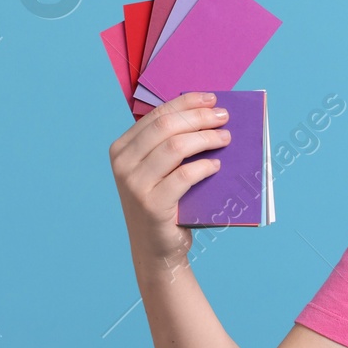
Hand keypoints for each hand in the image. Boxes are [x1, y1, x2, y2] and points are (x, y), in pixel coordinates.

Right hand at [108, 91, 230, 277]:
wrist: (156, 248)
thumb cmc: (164, 203)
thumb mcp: (158, 170)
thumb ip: (170, 144)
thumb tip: (207, 113)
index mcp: (121, 148)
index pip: (157, 115)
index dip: (187, 103)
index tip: (212, 99)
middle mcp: (123, 164)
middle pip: (166, 127)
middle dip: (199, 117)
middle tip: (224, 117)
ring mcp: (134, 184)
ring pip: (175, 147)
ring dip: (206, 139)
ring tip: (225, 138)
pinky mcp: (151, 204)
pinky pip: (183, 176)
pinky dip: (204, 167)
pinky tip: (216, 166)